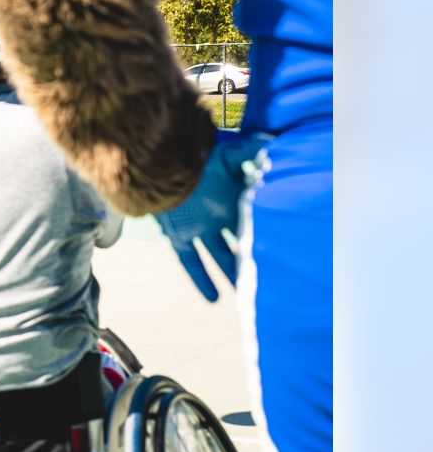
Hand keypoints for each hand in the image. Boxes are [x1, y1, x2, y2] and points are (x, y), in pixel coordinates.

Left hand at [154, 131, 269, 300]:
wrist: (160, 159)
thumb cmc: (196, 154)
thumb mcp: (230, 154)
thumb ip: (254, 154)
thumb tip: (276, 150)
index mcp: (234, 199)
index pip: (257, 222)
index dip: (272, 235)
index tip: (291, 251)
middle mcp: (218, 216)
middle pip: (241, 244)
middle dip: (257, 260)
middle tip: (277, 283)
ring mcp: (198, 227)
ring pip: (219, 256)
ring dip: (232, 275)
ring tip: (249, 298)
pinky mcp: (178, 234)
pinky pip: (190, 261)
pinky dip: (200, 279)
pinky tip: (214, 300)